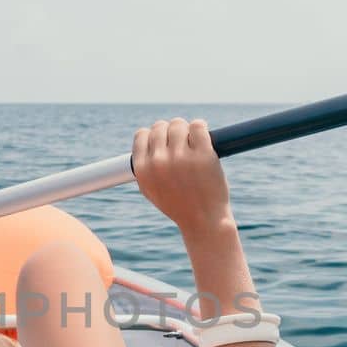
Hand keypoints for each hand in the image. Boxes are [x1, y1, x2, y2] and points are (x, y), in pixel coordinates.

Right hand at [131, 118, 232, 237]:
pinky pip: (198, 126)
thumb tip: (147, 138)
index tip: (164, 142)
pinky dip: (200, 127)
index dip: (154, 136)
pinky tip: (204, 137)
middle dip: (170, 132)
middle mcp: (159, 162)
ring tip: (194, 141)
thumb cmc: (179, 206)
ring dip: (186, 130)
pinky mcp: (203, 154)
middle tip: (182, 142)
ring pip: (179, 125)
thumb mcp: (152, 190)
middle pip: (160, 127)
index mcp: (143, 170)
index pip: (142, 135)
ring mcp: (181, 157)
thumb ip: (145, 166)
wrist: (203, 222)